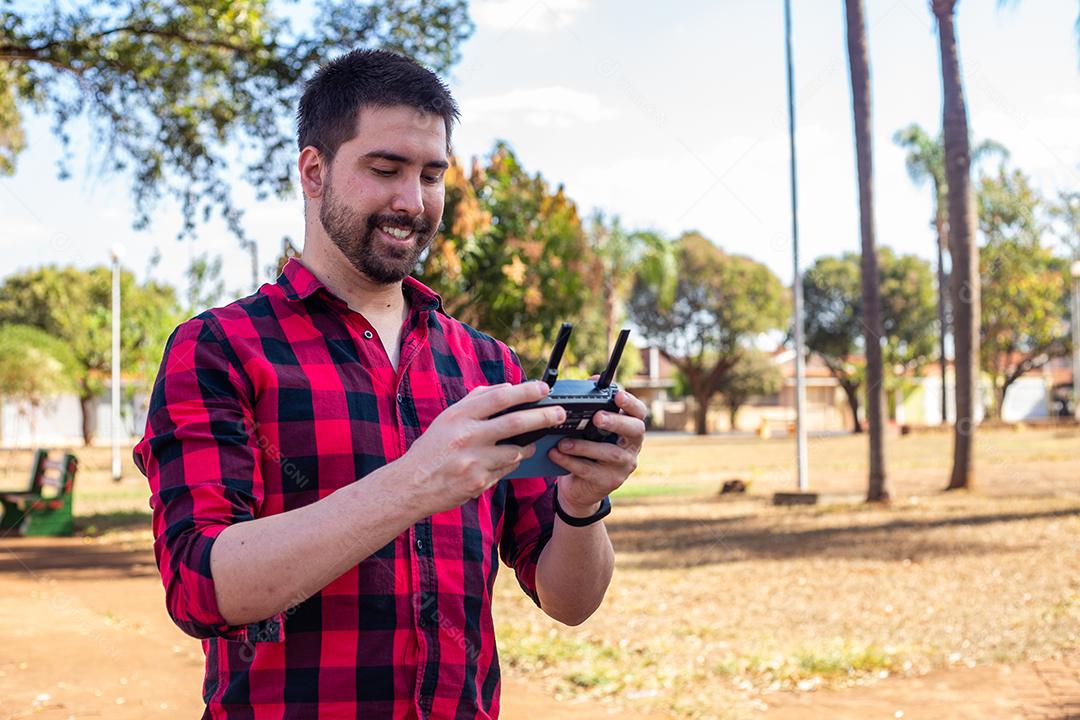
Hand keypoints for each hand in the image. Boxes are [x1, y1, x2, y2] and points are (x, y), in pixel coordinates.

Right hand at [402, 381, 566, 514]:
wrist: (412, 485)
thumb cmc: (432, 448)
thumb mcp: (447, 418)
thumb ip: (475, 400)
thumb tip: (506, 388)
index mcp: (459, 416)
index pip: (498, 397)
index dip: (525, 391)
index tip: (543, 388)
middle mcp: (467, 437)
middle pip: (515, 423)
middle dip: (542, 416)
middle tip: (559, 413)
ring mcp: (474, 461)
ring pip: (516, 451)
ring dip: (529, 446)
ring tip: (534, 442)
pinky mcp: (479, 482)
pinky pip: (506, 470)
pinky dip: (512, 464)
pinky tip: (509, 460)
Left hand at [548, 389, 646, 516]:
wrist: (580, 489)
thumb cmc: (587, 452)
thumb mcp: (591, 430)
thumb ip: (594, 407)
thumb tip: (593, 380)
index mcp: (629, 430)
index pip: (639, 414)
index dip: (631, 403)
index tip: (618, 395)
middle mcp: (631, 448)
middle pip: (634, 431)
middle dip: (616, 422)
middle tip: (597, 417)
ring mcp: (623, 467)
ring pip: (609, 453)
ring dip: (585, 445)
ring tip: (563, 442)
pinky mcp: (608, 482)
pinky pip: (589, 470)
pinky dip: (569, 460)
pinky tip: (556, 454)